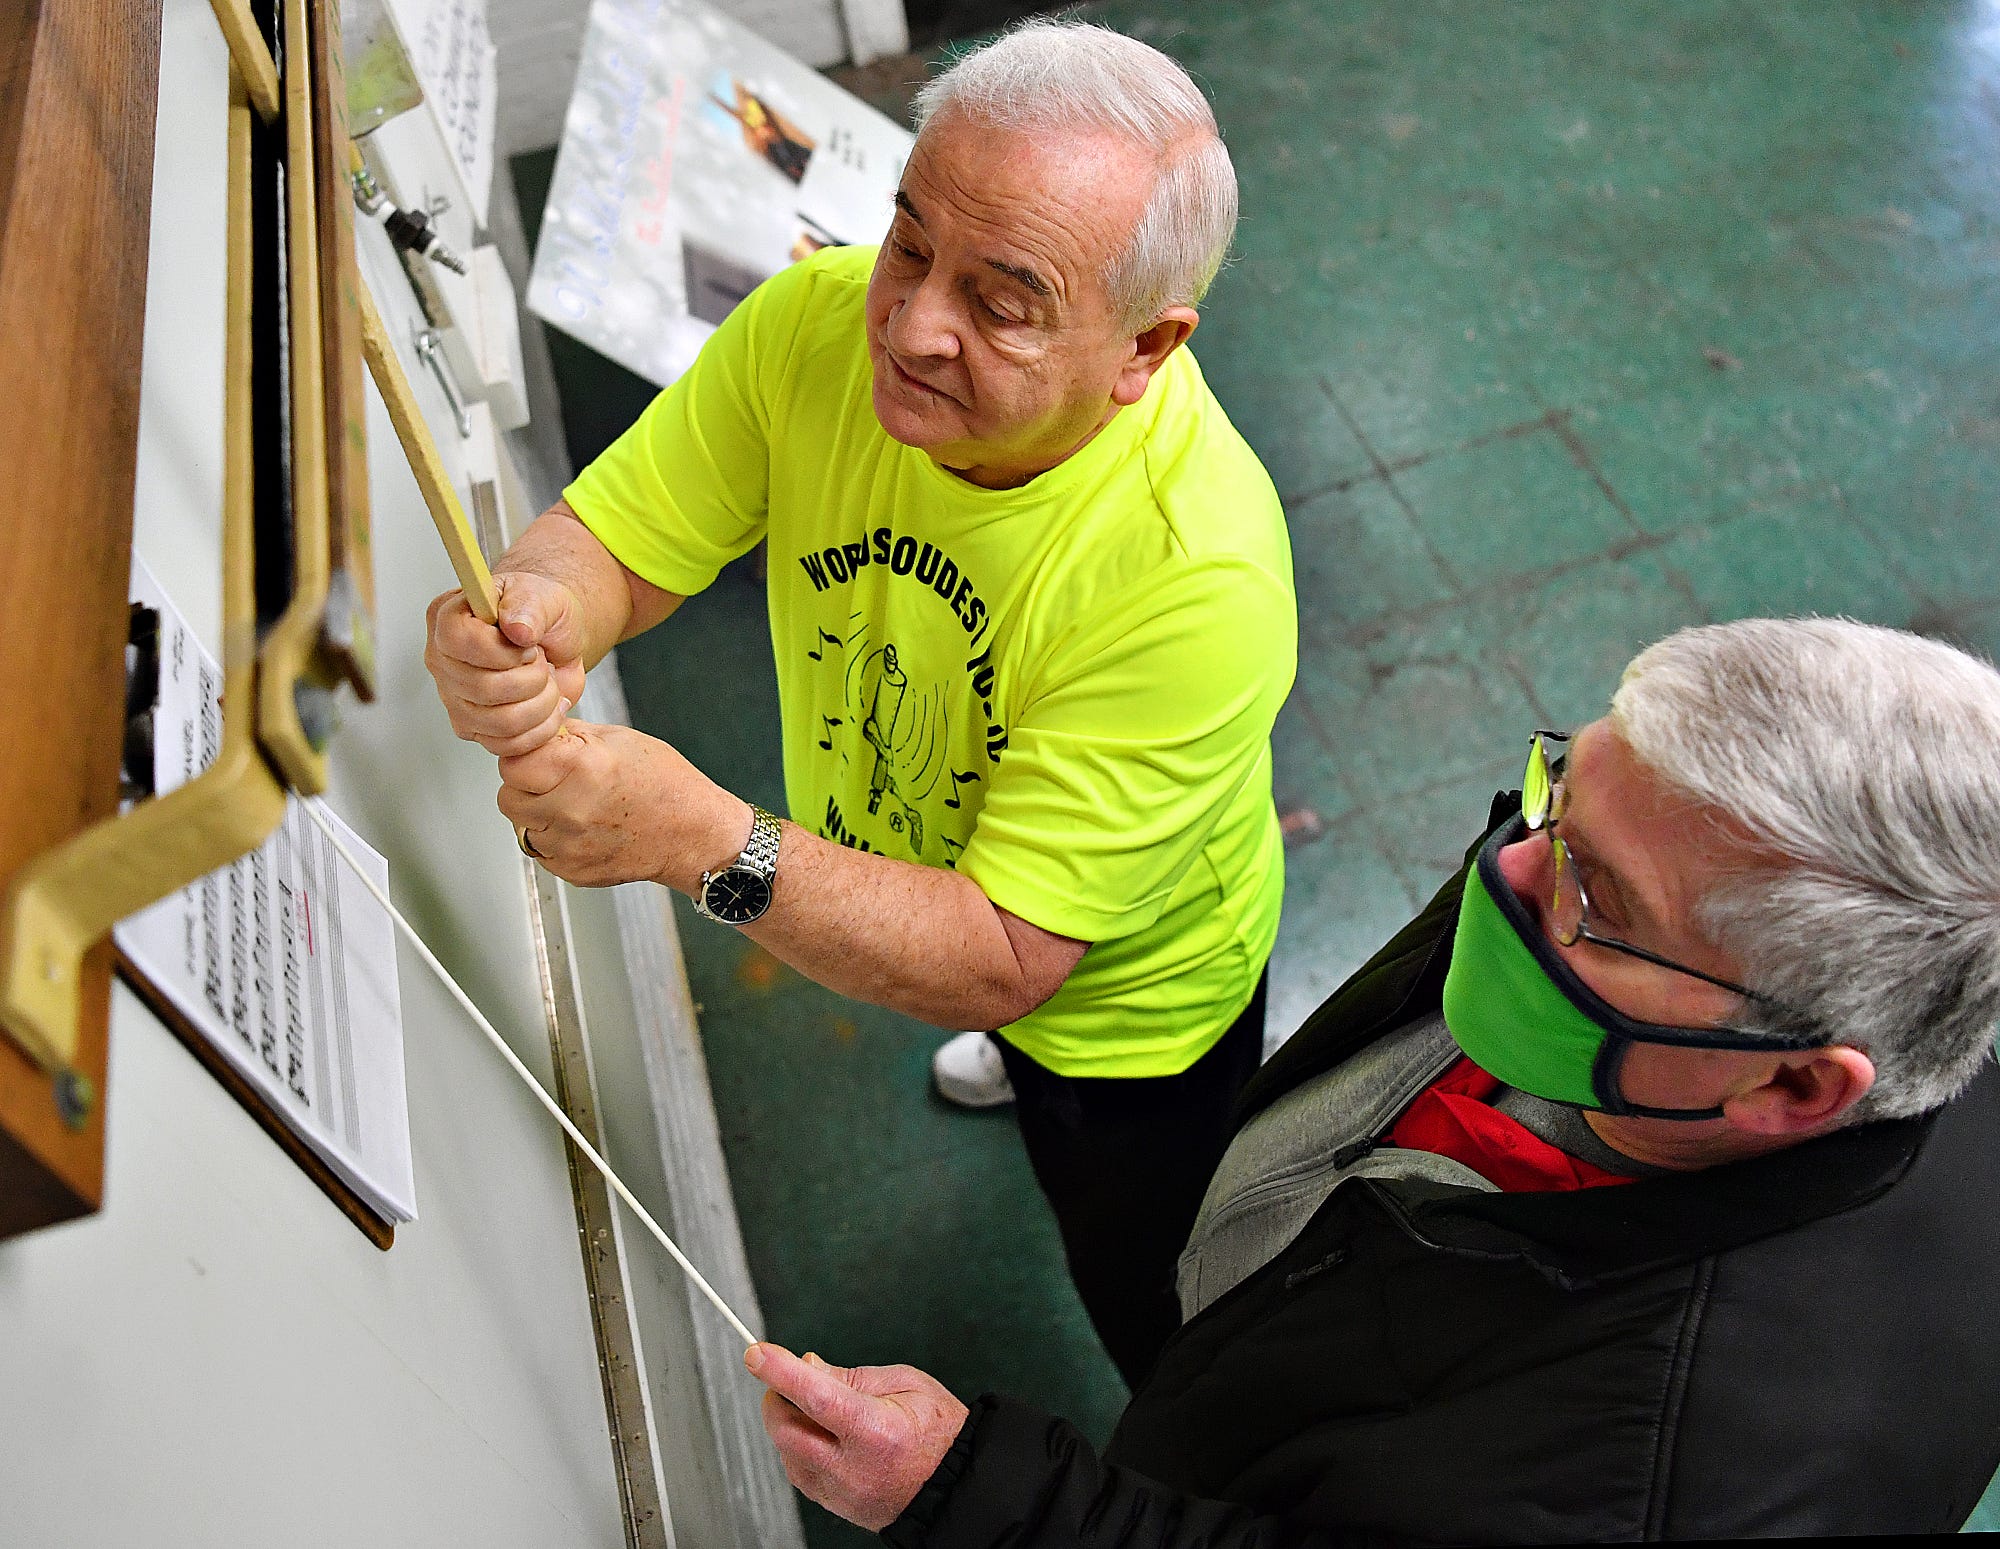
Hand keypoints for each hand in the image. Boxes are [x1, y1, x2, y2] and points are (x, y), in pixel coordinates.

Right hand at [425, 572, 589, 756]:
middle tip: (543, 662)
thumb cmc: (541, 613)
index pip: (461, 642)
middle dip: (533, 678)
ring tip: (548, 683)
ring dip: (542, 704)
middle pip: (484, 688)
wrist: (555, 640)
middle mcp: (442, 660)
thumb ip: (528, 606)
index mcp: (446, 618)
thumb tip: (517, 629)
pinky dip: (541, 729)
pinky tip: (550, 706)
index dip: (505, 651)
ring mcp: (453, 699)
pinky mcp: (473, 728)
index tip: (528, 643)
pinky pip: (507, 745)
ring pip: (500, 722)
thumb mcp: (542, 596)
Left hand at [497, 721, 746, 889]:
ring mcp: (569, 846)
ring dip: (537, 814)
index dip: (525, 756)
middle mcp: (570, 810)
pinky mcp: (571, 870)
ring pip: (520, 825)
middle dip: (526, 785)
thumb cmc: (668, 785)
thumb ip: (571, 733)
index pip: (512, 762)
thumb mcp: (620, 740)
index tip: (539, 755)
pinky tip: (585, 828)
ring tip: (573, 805)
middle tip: (556, 781)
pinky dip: (554, 839)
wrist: (695, 835)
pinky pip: (541, 851)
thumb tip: (540, 724)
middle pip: (509, 795)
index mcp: (580, 768)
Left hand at [747, 1343, 968, 1532]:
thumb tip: (807, 1366)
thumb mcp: (907, 1383)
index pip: (817, 1396)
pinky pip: (797, 1470)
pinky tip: (822, 1434)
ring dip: (790, 1422)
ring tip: (821, 1409)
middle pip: (787, 1429)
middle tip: (788, 1378)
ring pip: (786, 1451)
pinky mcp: (833, 1505)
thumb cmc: (938, 1433)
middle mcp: (853, 1467)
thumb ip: (852, 1376)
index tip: (757, 1354)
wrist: (954, 1488)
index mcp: (876, 1431)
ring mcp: (840, 1492)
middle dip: (777, 1397)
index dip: (782, 1372)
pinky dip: (798, 1446)